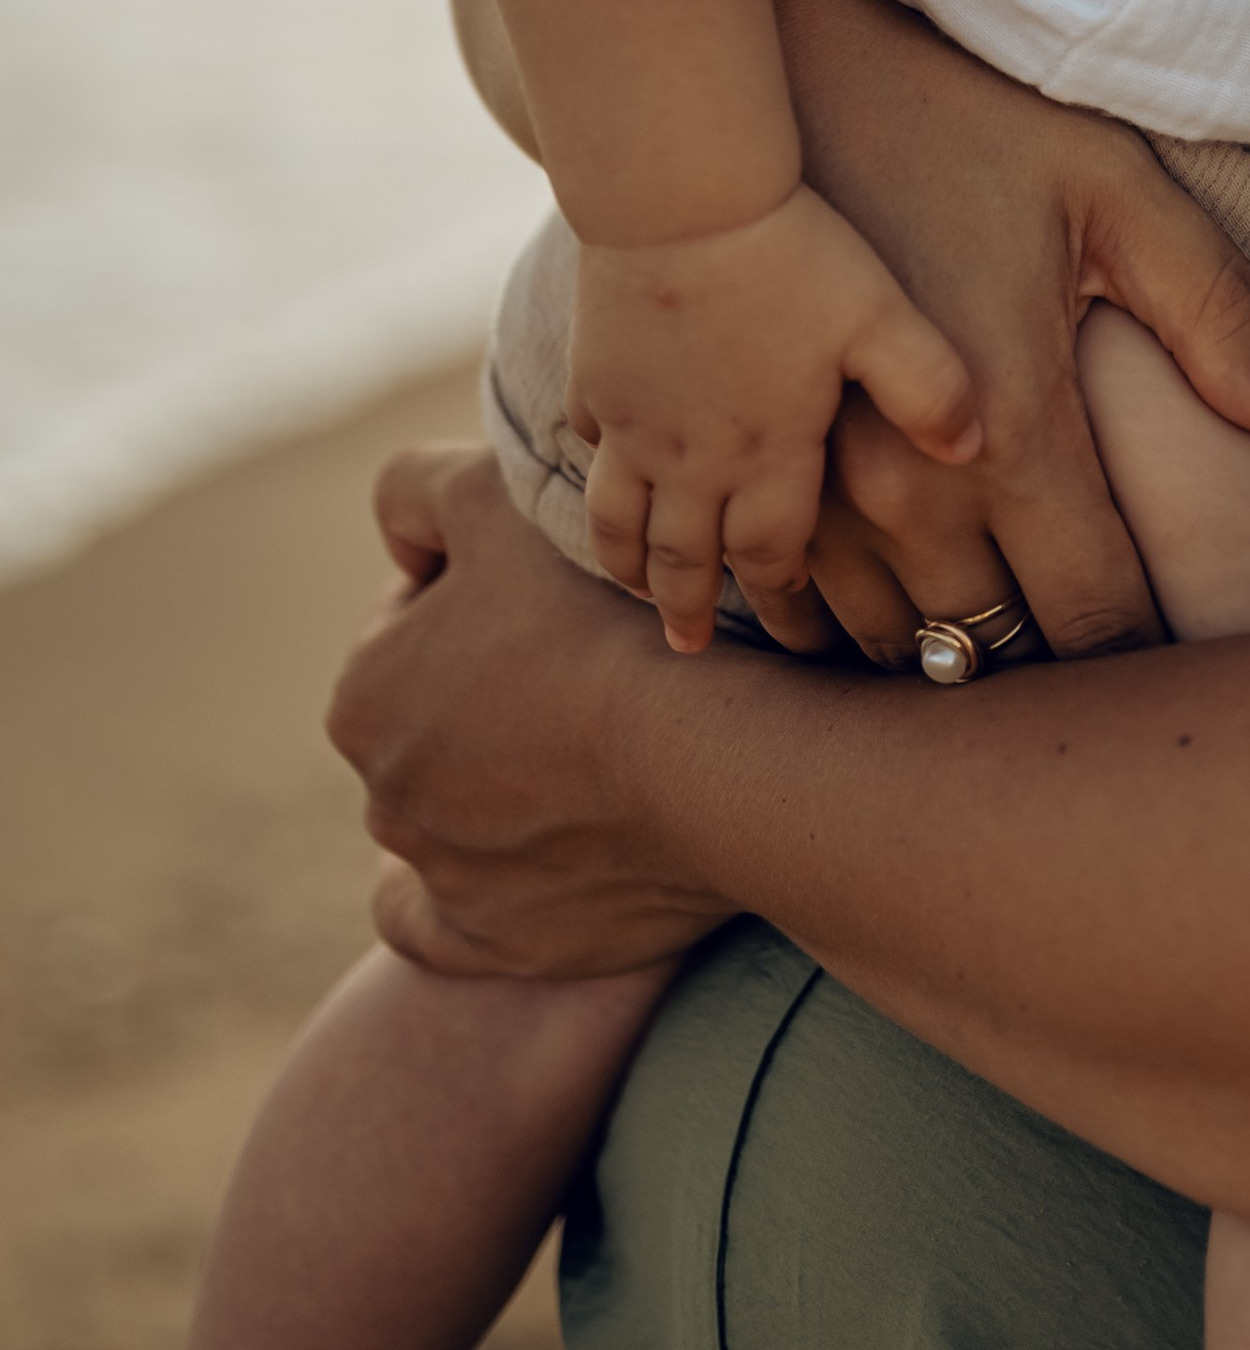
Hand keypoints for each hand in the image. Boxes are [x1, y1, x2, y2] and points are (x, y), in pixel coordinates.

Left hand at [332, 447, 739, 978]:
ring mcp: (440, 880)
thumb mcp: (491, 496)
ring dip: (500, 779)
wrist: (705, 756)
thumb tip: (397, 536)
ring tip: (595, 743)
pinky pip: (446, 921)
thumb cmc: (598, 616)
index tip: (556, 591)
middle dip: (491, 690)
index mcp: (361, 695)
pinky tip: (510, 856)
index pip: (416, 621)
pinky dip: (469, 890)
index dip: (484, 591)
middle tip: (588, 659)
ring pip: (451, 813)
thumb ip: (414, 488)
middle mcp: (383, 797)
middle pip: (438, 718)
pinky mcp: (495, 945)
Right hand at [572, 184, 981, 653]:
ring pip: (618, 520)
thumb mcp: (883, 314)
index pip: (770, 555)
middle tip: (689, 647)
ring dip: (628, 566)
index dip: (784, 596)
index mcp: (767, 454)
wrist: (679, 189)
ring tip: (638, 592)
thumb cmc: (791, 251)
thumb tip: (978, 451)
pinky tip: (606, 475)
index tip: (793, 626)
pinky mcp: (596, 373)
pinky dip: (595, 477)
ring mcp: (632, 420)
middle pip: (683, 557)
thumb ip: (930, 387)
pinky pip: (587, 446)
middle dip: (689, 608)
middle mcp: (690, 457)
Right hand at [768, 0, 1249, 668]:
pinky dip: (835, 621)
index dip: (1143, 656)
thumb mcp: (1114, 187)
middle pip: (991, 652)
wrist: (790, 65)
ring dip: (940, 650)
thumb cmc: (964, 118)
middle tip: (1095, 655)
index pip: (1094, 622)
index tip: (1178, 656)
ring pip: (886, 645)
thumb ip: (1216, 304)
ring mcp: (811, 487)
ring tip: (999, 627)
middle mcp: (905, 490)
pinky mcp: (743, 464)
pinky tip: (880, 599)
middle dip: (1048, 662)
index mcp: (1011, 434)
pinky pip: (787, 605)